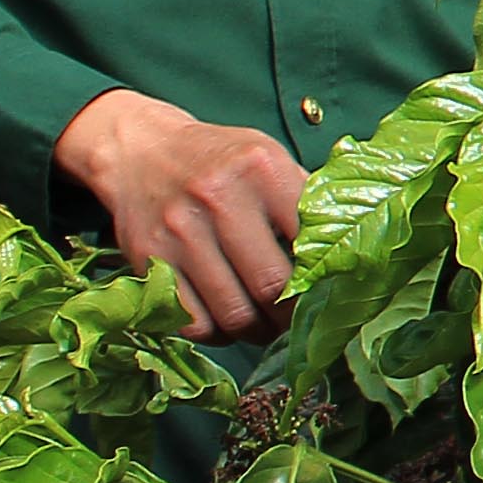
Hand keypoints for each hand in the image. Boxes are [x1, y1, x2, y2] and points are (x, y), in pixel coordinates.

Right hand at [53, 89, 307, 340]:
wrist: (139, 149)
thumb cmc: (219, 160)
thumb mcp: (268, 159)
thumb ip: (304, 201)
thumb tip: (343, 255)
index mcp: (262, 170)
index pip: (309, 242)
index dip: (323, 280)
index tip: (329, 296)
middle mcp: (218, 198)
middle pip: (270, 285)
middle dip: (290, 317)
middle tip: (298, 324)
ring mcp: (180, 231)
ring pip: (231, 311)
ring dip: (256, 332)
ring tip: (266, 328)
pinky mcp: (149, 258)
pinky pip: (191, 320)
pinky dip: (216, 334)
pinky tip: (226, 323)